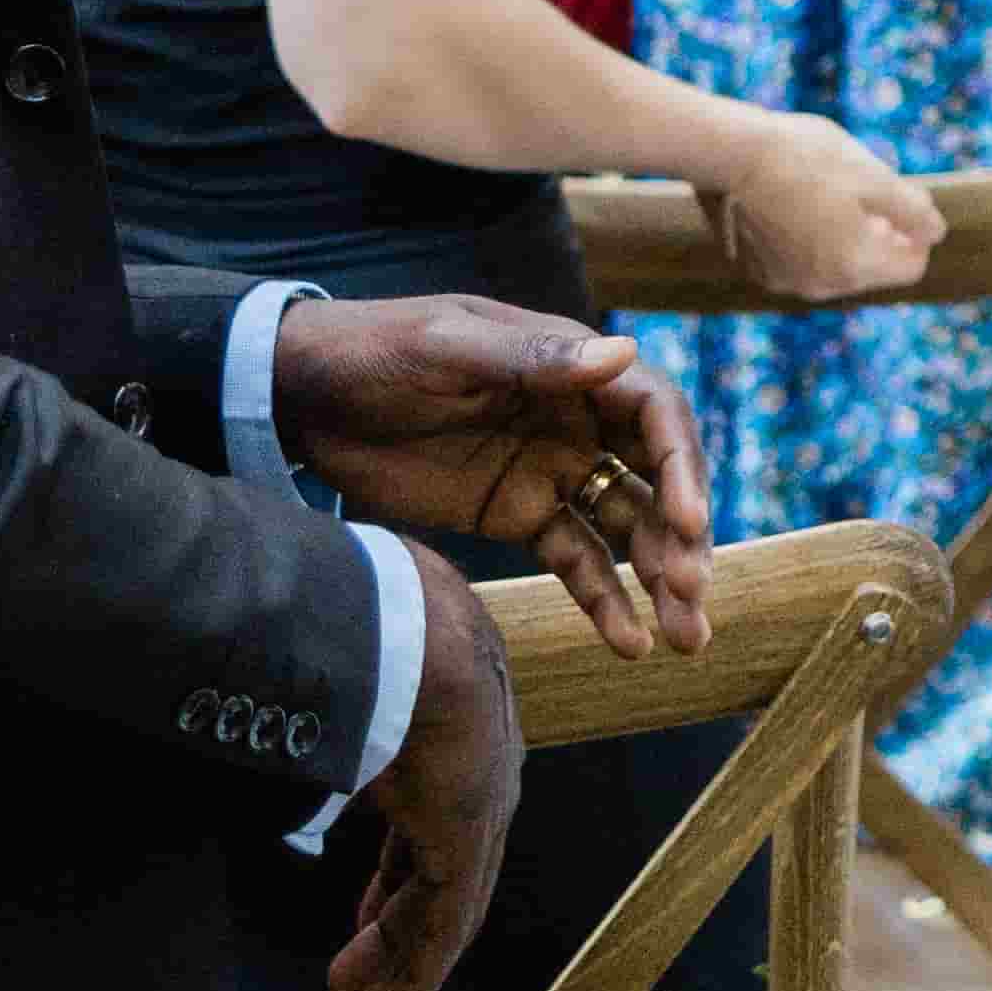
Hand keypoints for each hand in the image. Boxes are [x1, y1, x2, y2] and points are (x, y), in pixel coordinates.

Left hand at [267, 296, 712, 659]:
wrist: (298, 398)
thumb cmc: (374, 351)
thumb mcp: (447, 348)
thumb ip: (530, 357)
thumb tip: (621, 353)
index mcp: (571, 367)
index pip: (655, 413)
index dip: (681, 466)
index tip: (689, 522)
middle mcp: (577, 420)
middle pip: (654, 478)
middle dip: (682, 536)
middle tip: (693, 593)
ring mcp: (550, 471)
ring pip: (625, 527)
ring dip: (660, 576)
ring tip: (685, 637)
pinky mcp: (516, 516)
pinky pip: (574, 560)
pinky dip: (604, 600)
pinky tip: (629, 643)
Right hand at [323, 561, 523, 990]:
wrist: (395, 616)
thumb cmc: (352, 630)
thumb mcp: (336, 688)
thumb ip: (314, 723)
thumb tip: (248, 713)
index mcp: (443, 738)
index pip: (421, 831)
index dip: (389, 887)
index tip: (359, 929)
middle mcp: (475, 776)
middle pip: (432, 874)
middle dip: (390, 933)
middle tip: (350, 985)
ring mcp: (477, 804)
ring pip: (441, 909)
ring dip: (401, 973)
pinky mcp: (465, 832)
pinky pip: (444, 921)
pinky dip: (416, 976)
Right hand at [713, 116, 945, 305]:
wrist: (729, 152)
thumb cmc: (808, 157)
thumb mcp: (873, 176)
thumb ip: (912, 210)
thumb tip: (936, 234)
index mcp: (855, 265)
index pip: (911, 266)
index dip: (915, 234)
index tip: (901, 202)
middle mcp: (820, 286)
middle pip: (873, 269)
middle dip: (879, 235)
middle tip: (862, 192)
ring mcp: (784, 281)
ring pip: (835, 266)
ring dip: (843, 237)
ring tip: (826, 192)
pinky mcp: (757, 270)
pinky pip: (799, 262)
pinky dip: (806, 240)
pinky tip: (795, 202)